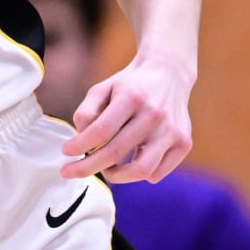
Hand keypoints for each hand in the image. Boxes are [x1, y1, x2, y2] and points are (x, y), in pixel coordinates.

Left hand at [62, 56, 192, 181]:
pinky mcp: (184, 143)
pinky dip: (139, 174)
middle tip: (70, 171)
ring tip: (105, 169)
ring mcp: (172, 130)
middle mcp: (154, 115)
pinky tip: (130, 162)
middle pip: (115, 153)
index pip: (100, 131)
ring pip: (140, 170)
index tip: (66, 152)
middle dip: (87, 167)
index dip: (79, 146)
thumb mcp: (103, 88)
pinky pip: (157, 172)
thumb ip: (87, 111)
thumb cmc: (130, 85)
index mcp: (131, 97)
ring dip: (116, 176)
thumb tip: (81, 138)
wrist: (168, 74)